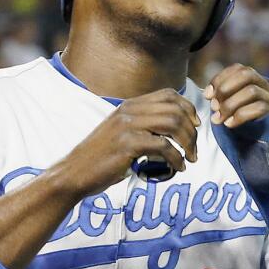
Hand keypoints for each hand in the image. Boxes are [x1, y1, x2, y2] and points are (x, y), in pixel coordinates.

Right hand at [60, 89, 199, 197]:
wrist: (74, 173)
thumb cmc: (99, 158)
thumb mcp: (119, 134)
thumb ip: (141, 127)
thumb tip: (171, 132)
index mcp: (128, 106)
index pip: (168, 95)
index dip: (188, 108)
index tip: (195, 125)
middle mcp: (128, 111)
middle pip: (175, 109)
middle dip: (192, 130)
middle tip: (194, 149)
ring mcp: (127, 126)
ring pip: (172, 124)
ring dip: (188, 142)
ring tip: (190, 158)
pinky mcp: (127, 144)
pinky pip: (163, 146)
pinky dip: (176, 158)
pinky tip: (177, 168)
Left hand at [204, 63, 268, 129]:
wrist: (262, 118)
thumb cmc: (240, 104)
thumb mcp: (230, 95)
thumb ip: (219, 92)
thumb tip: (207, 94)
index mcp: (249, 73)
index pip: (236, 69)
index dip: (219, 80)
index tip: (206, 95)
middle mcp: (260, 81)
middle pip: (246, 75)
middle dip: (225, 89)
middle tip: (213, 106)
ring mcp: (267, 94)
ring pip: (251, 91)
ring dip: (230, 105)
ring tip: (218, 118)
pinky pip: (257, 108)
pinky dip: (239, 116)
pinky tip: (228, 123)